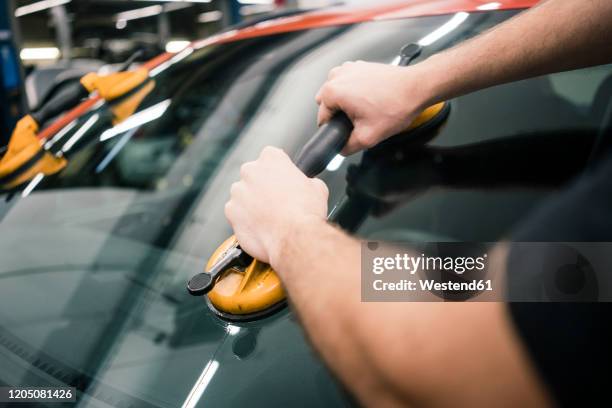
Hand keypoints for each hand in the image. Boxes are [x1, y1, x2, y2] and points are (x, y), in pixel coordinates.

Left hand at [225, 146, 328, 266]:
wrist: (295, 238)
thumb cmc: (306, 212)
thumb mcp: (317, 188)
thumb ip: (306, 181)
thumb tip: (308, 185)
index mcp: (271, 158)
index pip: (270, 157)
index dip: (278, 171)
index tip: (283, 182)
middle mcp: (251, 171)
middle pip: (253, 175)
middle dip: (262, 186)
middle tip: (277, 201)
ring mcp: (238, 191)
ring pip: (243, 195)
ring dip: (252, 203)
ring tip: (269, 217)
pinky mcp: (231, 212)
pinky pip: (236, 213)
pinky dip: (245, 219)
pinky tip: (261, 227)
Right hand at [316, 61, 429, 154]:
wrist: (416, 88)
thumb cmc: (396, 105)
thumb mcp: (367, 137)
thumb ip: (347, 147)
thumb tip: (340, 149)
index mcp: (333, 92)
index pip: (322, 117)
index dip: (334, 129)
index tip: (347, 131)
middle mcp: (337, 76)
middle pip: (326, 103)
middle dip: (338, 113)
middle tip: (359, 120)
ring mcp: (348, 68)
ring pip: (336, 92)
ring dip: (345, 102)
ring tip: (365, 109)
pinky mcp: (359, 66)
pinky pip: (348, 83)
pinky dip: (354, 91)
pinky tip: (370, 99)